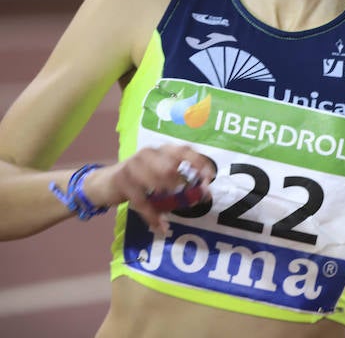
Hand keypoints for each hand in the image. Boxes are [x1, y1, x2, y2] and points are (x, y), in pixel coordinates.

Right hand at [82, 145, 213, 232]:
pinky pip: (142, 201)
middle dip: (186, 182)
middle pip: (171, 165)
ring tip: (176, 209)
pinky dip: (152, 216)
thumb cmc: (140, 178)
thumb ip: (181, 179)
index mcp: (161, 150)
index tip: (209, 177)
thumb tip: (205, 193)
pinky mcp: (122, 182)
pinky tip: (160, 226)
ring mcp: (134, 166)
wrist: (105, 182)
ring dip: (169, 198)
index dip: (199, 162)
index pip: (184, 149)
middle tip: (196, 197)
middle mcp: (149, 154)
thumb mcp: (160, 174)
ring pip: (157, 182)